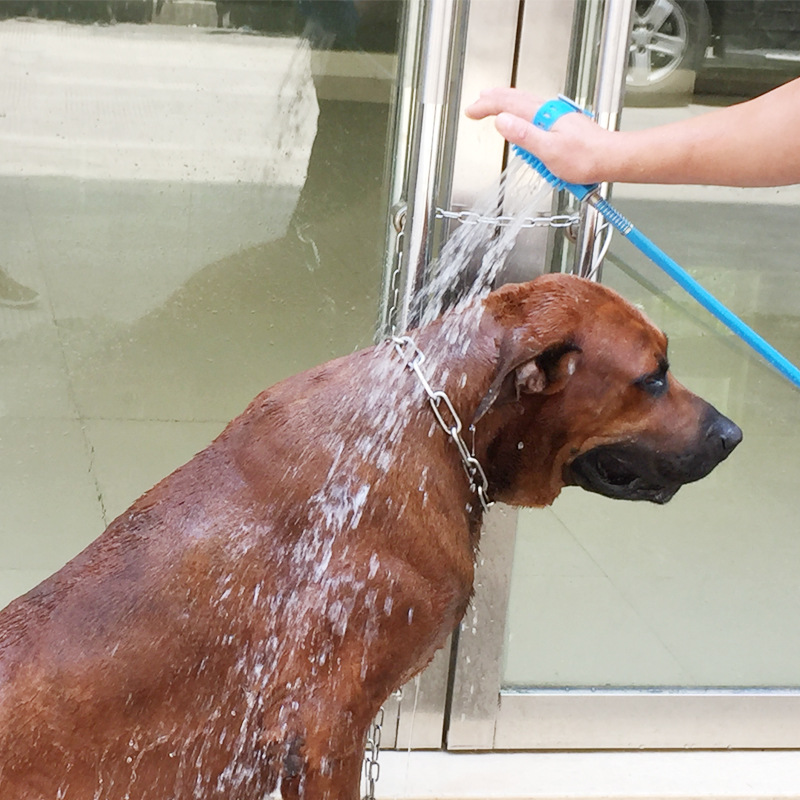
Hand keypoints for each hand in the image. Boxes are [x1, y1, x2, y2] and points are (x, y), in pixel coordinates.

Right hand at [465, 87, 614, 184]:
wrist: (611, 159)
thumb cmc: (585, 159)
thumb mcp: (549, 151)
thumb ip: (524, 136)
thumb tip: (502, 121)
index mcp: (543, 116)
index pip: (507, 104)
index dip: (486, 107)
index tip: (471, 111)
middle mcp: (549, 112)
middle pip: (515, 98)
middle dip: (494, 99)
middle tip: (478, 101)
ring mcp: (556, 117)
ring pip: (525, 104)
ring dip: (506, 102)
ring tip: (494, 103)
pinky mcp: (561, 125)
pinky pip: (534, 113)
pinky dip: (520, 111)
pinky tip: (520, 117)